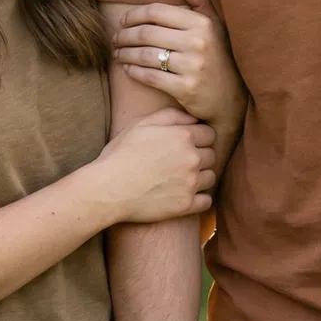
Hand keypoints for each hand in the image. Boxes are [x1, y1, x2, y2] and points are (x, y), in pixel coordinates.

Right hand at [92, 108, 216, 223]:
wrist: (109, 189)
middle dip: (200, 156)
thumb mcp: (141, 124)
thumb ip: (170, 116)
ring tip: (181, 178)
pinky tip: (183, 194)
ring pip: (210, 177)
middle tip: (181, 161)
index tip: (188, 143)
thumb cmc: (121, 154)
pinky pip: (206, 201)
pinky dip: (198, 199)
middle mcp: (192, 158)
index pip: (210, 134)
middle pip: (212, 155)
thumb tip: (193, 118)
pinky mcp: (186, 205)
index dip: (200, 137)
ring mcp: (191, 183)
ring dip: (200, 177)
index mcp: (183, 136)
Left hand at [111, 0, 244, 129]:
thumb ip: (200, 1)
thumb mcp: (215, 26)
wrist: (231, 98)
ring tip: (117, 53)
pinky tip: (127, 69)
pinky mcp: (186, 89)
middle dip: (125, 35)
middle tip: (115, 38)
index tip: (123, 20)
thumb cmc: (219, 57)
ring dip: (125, 53)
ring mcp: (193, 67)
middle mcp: (198, 42)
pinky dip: (135, 72)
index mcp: (202, 23)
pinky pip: (151, 77)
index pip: (157, 12)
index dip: (134, 15)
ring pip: (146, 55)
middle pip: (147, 33)